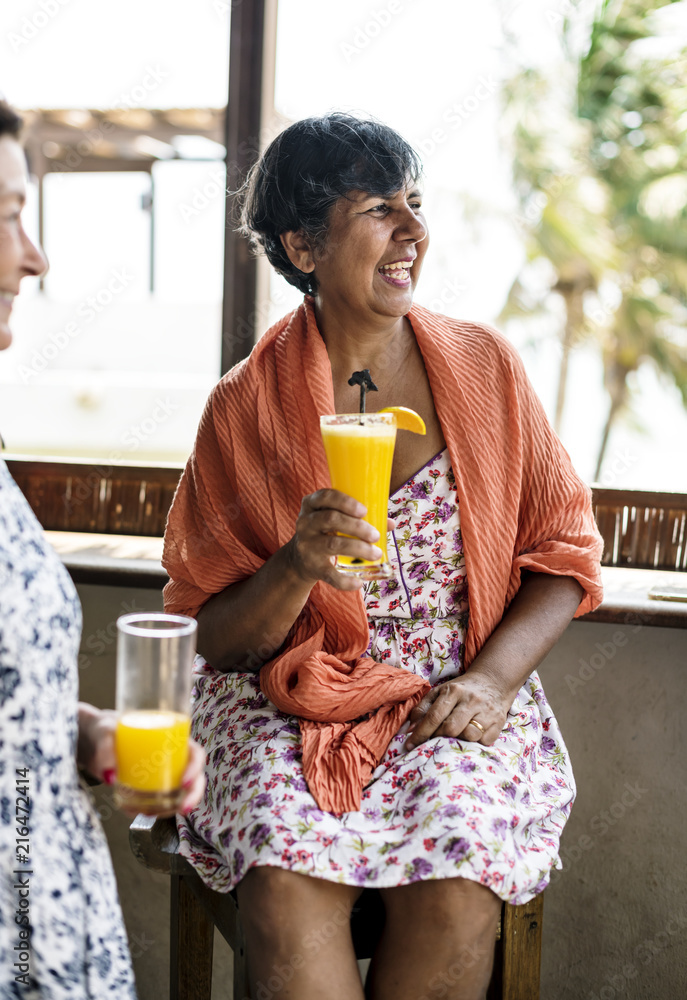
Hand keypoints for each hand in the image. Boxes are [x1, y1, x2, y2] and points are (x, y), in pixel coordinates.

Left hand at [77, 703, 206, 817]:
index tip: (185, 782)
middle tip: (183, 808)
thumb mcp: (103, 731)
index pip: (195, 753)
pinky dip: (151, 810)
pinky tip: (135, 811)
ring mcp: (161, 774)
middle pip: (194, 777)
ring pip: (179, 793)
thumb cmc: (105, 727)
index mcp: (172, 738)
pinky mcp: (148, 787)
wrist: (94, 741)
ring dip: (171, 807)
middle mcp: (172, 757)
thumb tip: (111, 777)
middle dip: (193, 795)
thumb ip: (105, 749)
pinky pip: (157, 802)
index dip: (195, 768)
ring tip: (149, 812)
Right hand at [287, 489, 384, 589]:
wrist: (300, 559)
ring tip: (376, 554)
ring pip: (334, 544)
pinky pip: (330, 574)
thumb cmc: (325, 532)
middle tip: (375, 535)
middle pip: (332, 519)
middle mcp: (305, 523)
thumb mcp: (335, 519)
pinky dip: (345, 580)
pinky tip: (359, 582)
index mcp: (311, 505)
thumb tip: (390, 523)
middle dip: (357, 527)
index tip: (364, 510)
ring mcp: (307, 545)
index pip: (325, 496)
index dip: (345, 502)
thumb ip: (360, 517)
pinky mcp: (312, 566)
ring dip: (359, 549)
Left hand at [404, 673, 509, 750]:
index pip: (434, 716)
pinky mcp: (498, 723)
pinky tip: (469, 738)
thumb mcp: (440, 692)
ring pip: (469, 736)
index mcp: (453, 691)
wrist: (493, 682)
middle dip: (438, 738)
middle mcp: (471, 700)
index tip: (409, 745)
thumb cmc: (460, 691)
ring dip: (457, 741)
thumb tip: (410, 729)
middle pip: (451, 728)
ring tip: (453, 738)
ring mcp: (487, 712)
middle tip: (434, 740)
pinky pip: (484, 741)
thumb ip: (423, 709)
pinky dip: (474, 744)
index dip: (420, 733)